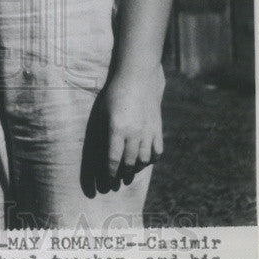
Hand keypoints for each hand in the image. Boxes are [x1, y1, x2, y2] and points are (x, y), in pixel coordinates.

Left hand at [103, 63, 164, 181]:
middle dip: (121, 174)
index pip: (113, 159)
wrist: (137, 78)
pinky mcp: (157, 128)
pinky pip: (157, 151)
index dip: (109, 173)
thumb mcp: (103, 112)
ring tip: (129, 170)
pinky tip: (144, 160)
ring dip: (136, 168)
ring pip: (144, 160)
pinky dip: (151, 159)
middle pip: (129, 162)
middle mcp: (134, 132)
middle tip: (116, 179)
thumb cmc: (114, 94)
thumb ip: (103, 133)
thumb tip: (101, 155)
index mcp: (117, 128)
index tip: (106, 180)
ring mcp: (148, 131)